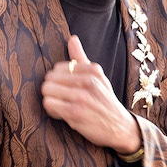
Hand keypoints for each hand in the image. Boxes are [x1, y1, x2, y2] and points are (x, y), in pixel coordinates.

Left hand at [41, 35, 141, 154]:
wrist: (120, 128)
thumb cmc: (105, 102)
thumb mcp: (98, 78)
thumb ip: (81, 58)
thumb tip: (72, 38)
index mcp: (93, 70)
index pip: (58, 68)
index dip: (58, 80)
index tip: (67, 90)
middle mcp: (88, 81)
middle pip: (49, 78)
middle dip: (52, 90)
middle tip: (63, 99)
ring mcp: (81, 97)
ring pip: (47, 90)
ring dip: (51, 101)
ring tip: (62, 107)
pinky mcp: (74, 112)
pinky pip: (49, 104)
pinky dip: (52, 111)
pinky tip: (63, 114)